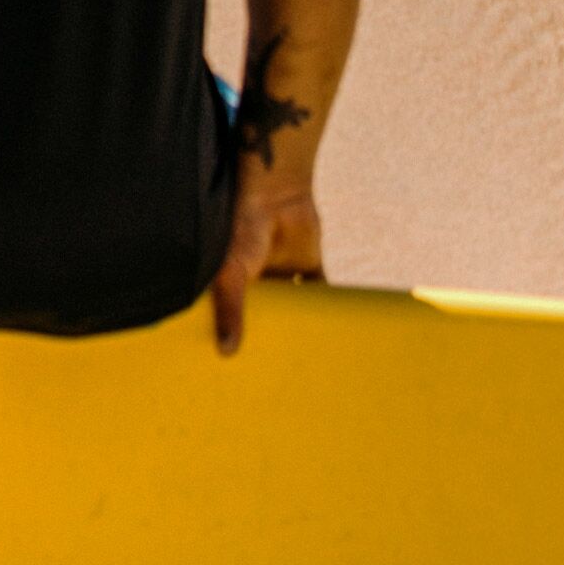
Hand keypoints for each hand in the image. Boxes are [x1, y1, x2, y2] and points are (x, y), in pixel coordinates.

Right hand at [207, 164, 325, 356]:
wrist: (275, 189)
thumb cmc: (239, 226)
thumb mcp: (229, 273)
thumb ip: (230, 310)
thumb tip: (226, 351)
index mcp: (234, 284)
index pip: (236, 319)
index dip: (240, 339)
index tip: (240, 370)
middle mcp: (259, 282)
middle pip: (269, 319)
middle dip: (274, 341)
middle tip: (277, 376)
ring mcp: (285, 273)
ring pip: (297, 310)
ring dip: (303, 327)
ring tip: (309, 363)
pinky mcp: (309, 264)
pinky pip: (322, 291)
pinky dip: (330, 309)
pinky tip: (337, 334)